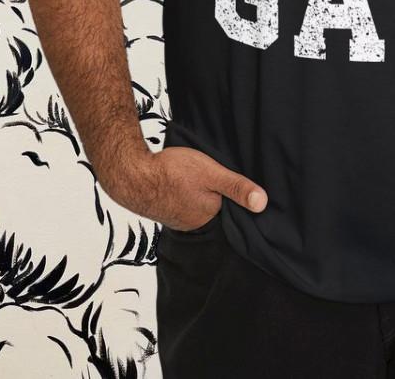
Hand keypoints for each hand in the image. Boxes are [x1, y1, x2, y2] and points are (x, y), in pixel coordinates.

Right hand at [101, 145, 267, 230]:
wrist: (131, 173)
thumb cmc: (172, 171)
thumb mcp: (212, 173)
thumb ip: (236, 187)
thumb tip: (263, 204)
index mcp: (209, 216)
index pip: (232, 210)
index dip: (237, 198)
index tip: (240, 185)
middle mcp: (195, 223)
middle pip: (216, 208)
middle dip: (219, 196)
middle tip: (217, 178)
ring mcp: (178, 218)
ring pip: (199, 205)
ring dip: (201, 194)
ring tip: (200, 179)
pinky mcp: (166, 209)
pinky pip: (184, 203)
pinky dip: (187, 194)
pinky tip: (185, 183)